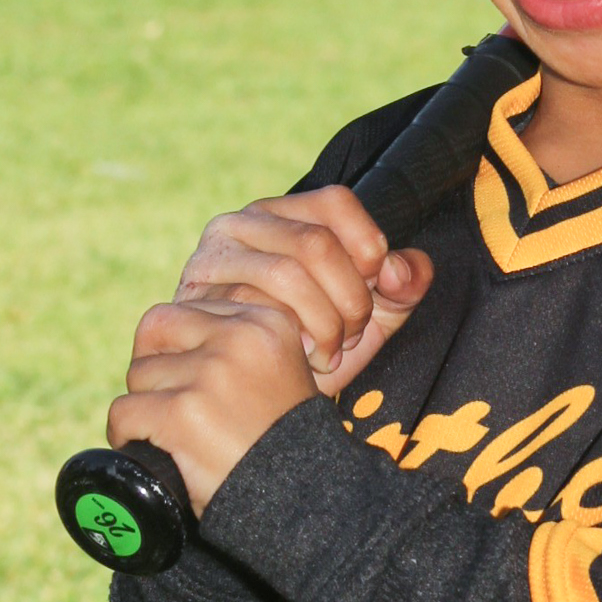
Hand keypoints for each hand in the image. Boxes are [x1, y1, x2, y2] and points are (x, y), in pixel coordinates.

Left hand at [108, 300, 317, 516]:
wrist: (304, 499)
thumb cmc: (287, 442)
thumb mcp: (281, 370)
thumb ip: (241, 343)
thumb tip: (176, 338)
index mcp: (265, 321)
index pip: (189, 310)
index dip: (179, 347)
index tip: (189, 380)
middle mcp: (239, 338)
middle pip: (156, 328)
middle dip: (151, 364)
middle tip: (164, 399)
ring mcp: (210, 374)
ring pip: (138, 375)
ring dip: (144, 406)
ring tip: (170, 434)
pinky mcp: (182, 413)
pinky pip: (124, 413)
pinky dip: (126, 434)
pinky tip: (147, 448)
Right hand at [173, 186, 433, 390]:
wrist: (261, 399)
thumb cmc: (318, 346)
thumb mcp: (376, 314)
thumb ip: (405, 284)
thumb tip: (396, 270)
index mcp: (289, 212)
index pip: (336, 202)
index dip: (368, 247)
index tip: (378, 290)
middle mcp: (246, 222)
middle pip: (316, 242)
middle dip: (350, 298)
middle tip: (352, 335)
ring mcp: (215, 256)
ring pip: (286, 273)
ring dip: (322, 323)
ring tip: (329, 352)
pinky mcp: (195, 297)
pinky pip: (251, 308)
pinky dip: (288, 338)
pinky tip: (298, 359)